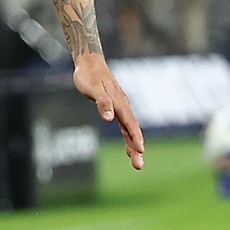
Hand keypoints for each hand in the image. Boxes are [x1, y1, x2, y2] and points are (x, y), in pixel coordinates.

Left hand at [73, 53, 144, 170]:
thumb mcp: (92, 89)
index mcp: (119, 102)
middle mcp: (123, 106)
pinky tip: (130, 146)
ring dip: (134, 145)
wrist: (89, 63)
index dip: (135, 137)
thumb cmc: (88, 75)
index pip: (129, 123)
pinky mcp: (116, 107)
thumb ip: (102, 103)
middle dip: (136, 148)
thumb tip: (109, 118)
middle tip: (139, 166)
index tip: (140, 150)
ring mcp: (121, 107)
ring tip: (137, 161)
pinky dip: (128, 136)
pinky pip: (125, 125)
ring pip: (130, 129)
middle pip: (132, 130)